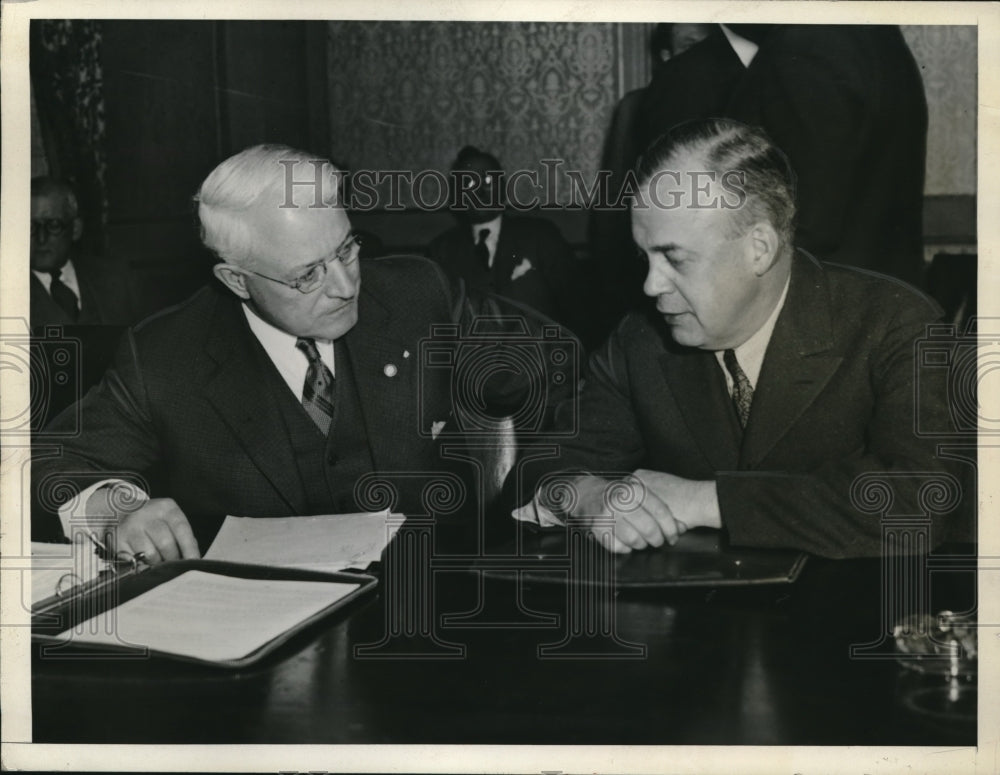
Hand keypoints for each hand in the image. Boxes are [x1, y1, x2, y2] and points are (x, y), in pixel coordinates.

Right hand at [105, 498, 199, 563]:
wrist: (120, 513)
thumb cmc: (153, 522)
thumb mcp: (170, 521)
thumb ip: (182, 537)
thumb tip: (192, 559)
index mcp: (166, 508)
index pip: (182, 529)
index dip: (189, 548)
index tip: (193, 562)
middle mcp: (147, 513)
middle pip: (166, 544)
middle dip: (172, 559)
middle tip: (173, 564)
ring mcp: (130, 525)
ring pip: (150, 554)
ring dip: (156, 563)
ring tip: (157, 561)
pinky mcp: (117, 539)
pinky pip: (133, 560)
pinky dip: (141, 565)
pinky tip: (142, 560)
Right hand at [570, 470, 719, 553]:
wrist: (590, 494)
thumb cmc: (622, 497)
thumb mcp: (640, 494)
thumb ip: (661, 508)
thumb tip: (683, 527)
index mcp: (634, 489)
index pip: (660, 512)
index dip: (671, 528)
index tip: (673, 537)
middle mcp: (620, 500)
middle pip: (648, 529)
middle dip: (657, 539)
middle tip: (657, 541)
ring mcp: (607, 514)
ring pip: (634, 540)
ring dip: (642, 544)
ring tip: (642, 541)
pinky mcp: (597, 528)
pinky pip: (618, 547)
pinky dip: (626, 548)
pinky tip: (627, 543)